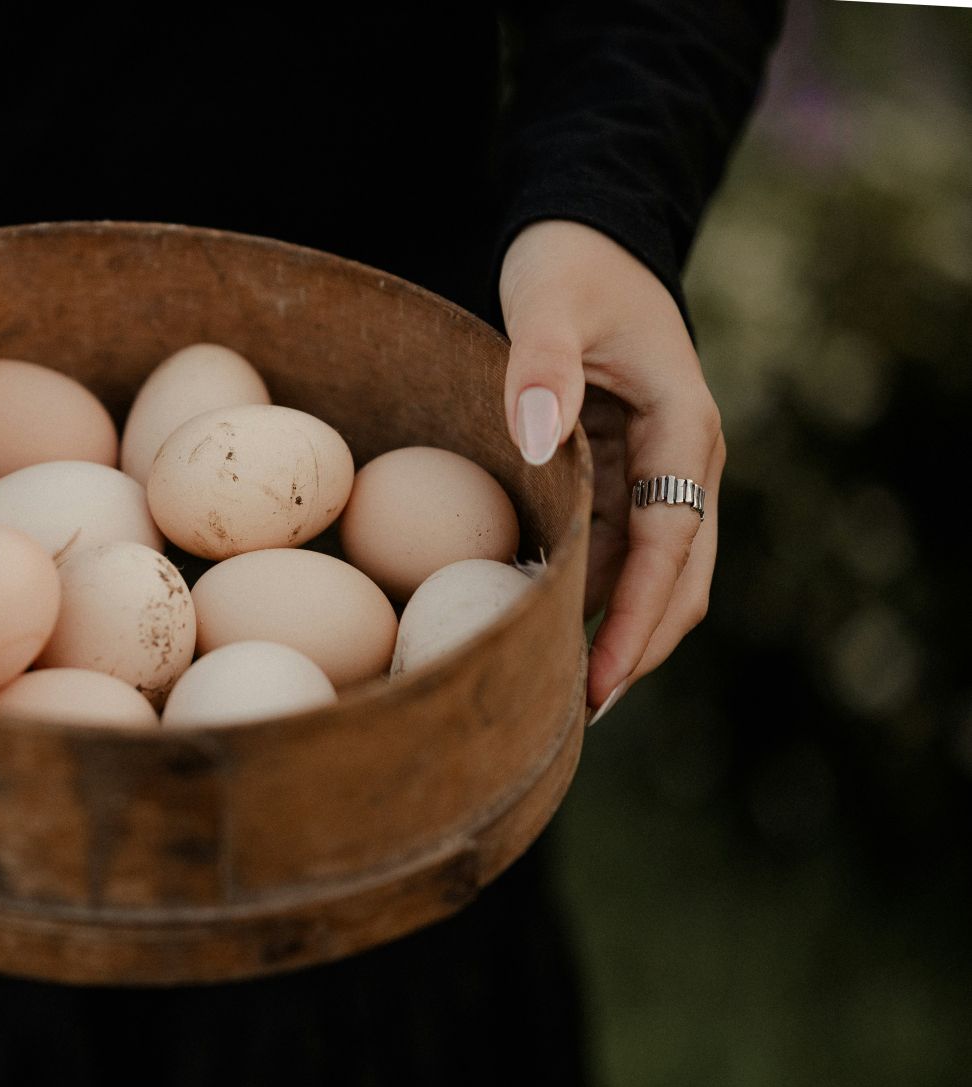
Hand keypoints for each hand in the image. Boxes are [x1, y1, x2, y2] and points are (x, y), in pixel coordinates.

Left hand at [498, 220, 724, 722]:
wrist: (586, 238)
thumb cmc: (569, 265)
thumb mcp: (547, 300)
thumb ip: (537, 365)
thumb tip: (535, 446)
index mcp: (685, 427)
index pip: (670, 544)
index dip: (639, 619)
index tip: (603, 680)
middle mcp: (686, 461)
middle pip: (678, 578)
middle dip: (636, 648)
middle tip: (575, 713)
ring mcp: (659, 472)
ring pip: (651, 573)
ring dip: (613, 631)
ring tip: (552, 691)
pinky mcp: (626, 475)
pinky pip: (615, 550)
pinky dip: (588, 593)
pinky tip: (539, 627)